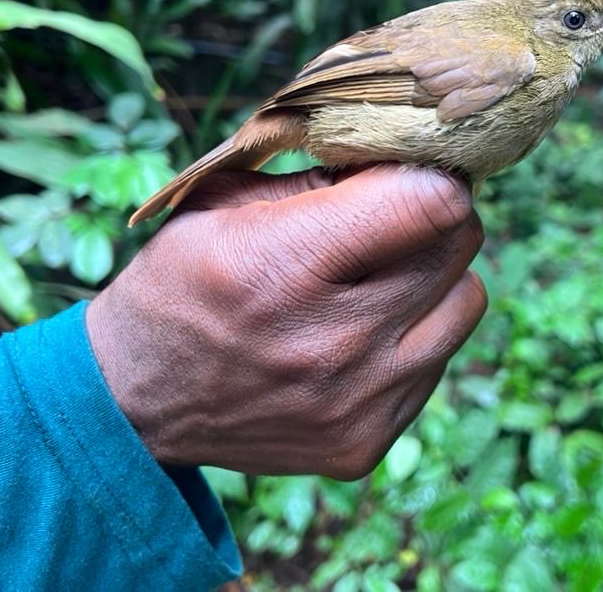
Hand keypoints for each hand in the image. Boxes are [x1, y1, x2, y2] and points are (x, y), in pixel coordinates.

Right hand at [86, 165, 485, 479]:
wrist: (136, 401)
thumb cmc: (184, 281)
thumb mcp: (226, 204)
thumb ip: (320, 177)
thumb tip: (407, 159)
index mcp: (282, 266)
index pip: (430, 202)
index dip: (430, 174)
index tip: (411, 173)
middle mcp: (329, 343)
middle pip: (459, 245)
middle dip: (437, 216)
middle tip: (400, 216)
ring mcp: (354, 404)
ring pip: (467, 302)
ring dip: (437, 278)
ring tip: (384, 277)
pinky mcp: (366, 442)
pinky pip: (439, 362)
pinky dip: (416, 335)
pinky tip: (365, 333)